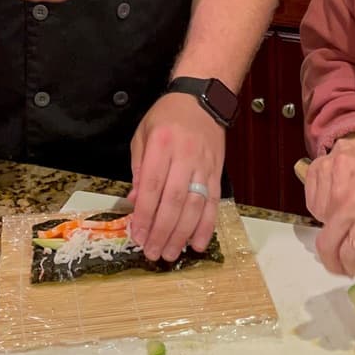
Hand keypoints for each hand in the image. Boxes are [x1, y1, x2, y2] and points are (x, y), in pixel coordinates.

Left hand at [128, 93, 223, 262]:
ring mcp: (204, 164)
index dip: (146, 214)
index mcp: (161, 144)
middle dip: (163, 230)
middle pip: (174, 200)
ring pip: (195, 205)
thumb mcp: (142, 135)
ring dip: (183, 234)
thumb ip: (139, 169)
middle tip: (153, 252)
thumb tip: (136, 203)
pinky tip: (197, 243)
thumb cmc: (167, 117)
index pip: (153, 186)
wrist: (201, 99)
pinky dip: (206, 226)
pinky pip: (214, 203)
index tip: (138, 235)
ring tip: (171, 254)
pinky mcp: (217, 172)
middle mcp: (184, 155)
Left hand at [315, 134, 354, 279]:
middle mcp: (354, 208)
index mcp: (344, 195)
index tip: (334, 255)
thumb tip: (345, 225)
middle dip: (336, 266)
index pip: (322, 231)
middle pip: (330, 248)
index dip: (328, 250)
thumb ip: (350, 203)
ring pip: (352, 257)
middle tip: (345, 270)